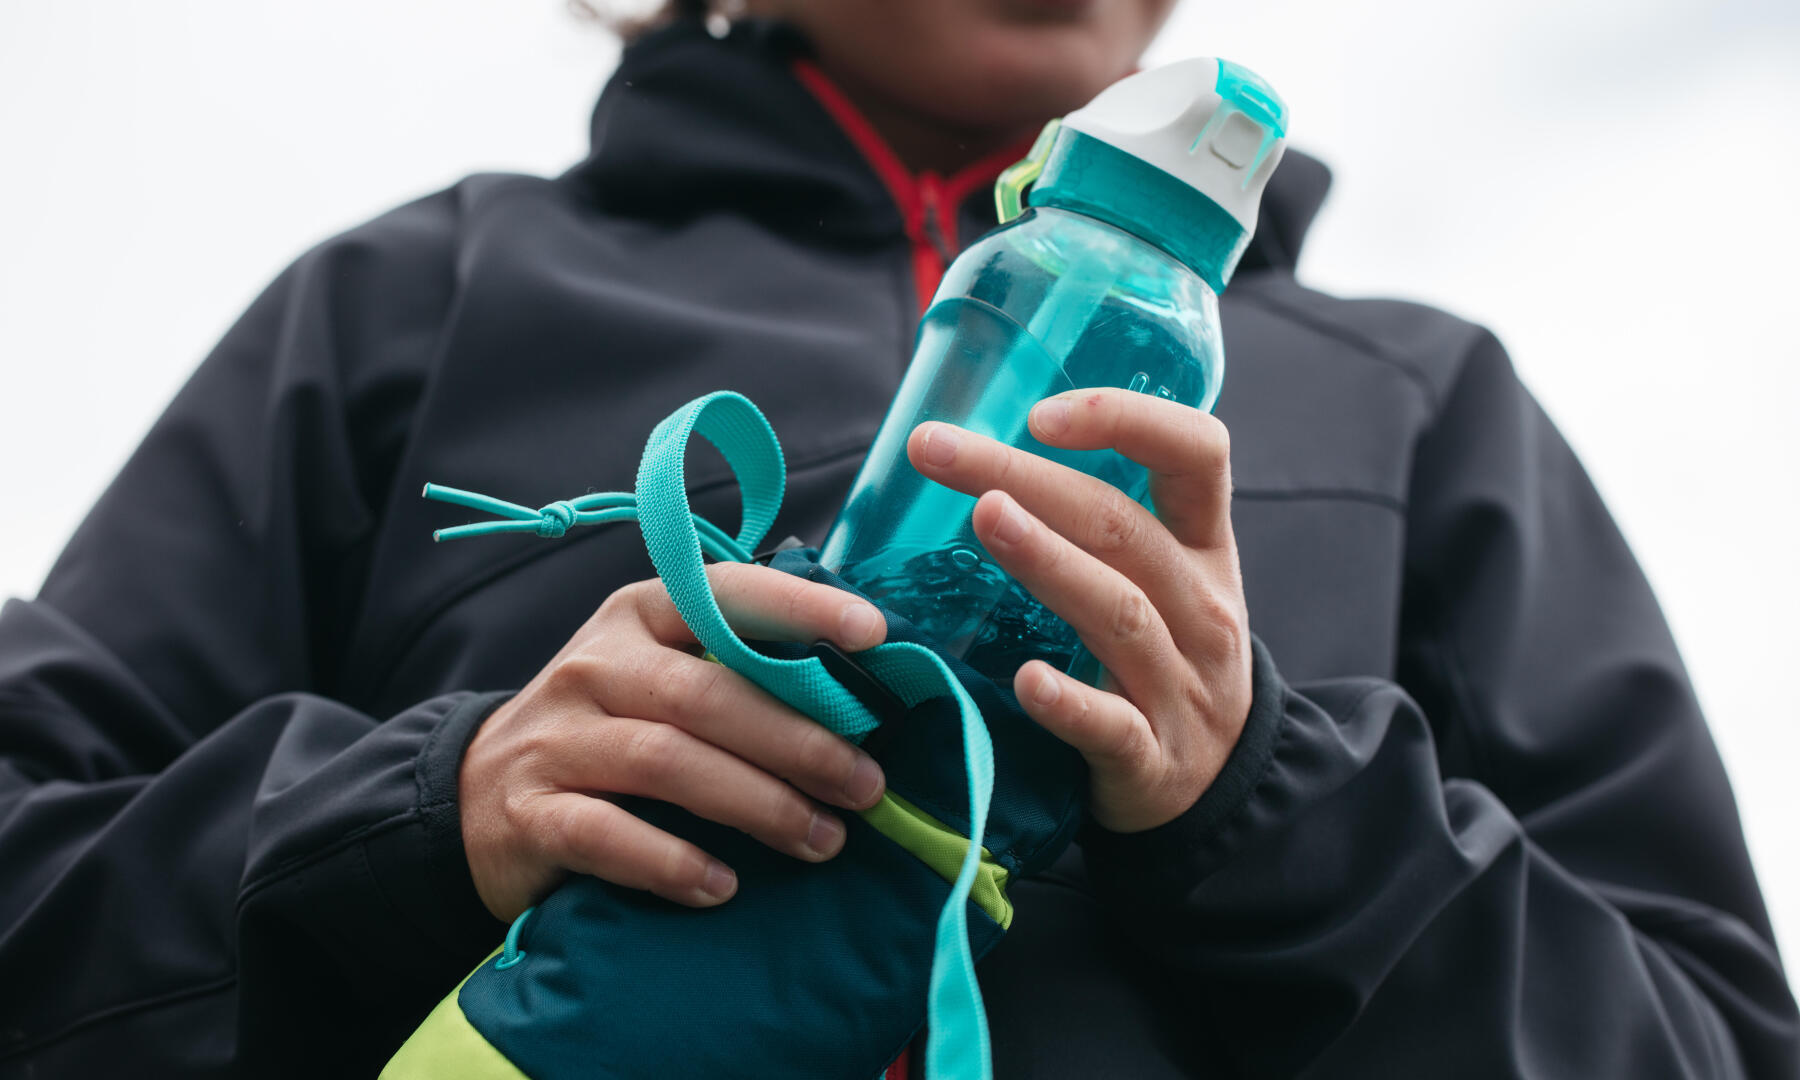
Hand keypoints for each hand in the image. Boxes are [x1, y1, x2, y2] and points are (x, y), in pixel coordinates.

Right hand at [459, 564, 888, 919]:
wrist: (479, 794)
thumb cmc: (608, 728)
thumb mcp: (660, 675)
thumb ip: (739, 669)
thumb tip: (863, 684)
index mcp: (640, 616)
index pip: (724, 596)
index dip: (800, 609)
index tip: (874, 632)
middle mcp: (595, 665)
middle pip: (706, 695)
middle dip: (798, 741)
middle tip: (867, 785)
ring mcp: (556, 738)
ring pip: (666, 762)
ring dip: (757, 804)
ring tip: (823, 839)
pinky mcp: (530, 813)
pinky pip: (606, 835)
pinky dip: (671, 864)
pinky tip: (724, 886)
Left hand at [906, 388, 1252, 833]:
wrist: (1219, 785)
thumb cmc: (1163, 658)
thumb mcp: (1160, 580)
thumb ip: (1098, 525)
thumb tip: (975, 461)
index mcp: (1203, 547)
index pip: (1196, 453)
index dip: (1126, 419)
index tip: (1039, 413)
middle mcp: (1203, 606)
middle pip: (1120, 526)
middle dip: (1026, 478)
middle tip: (938, 450)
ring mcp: (1182, 685)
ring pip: (1119, 612)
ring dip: (1048, 561)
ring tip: (985, 518)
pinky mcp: (1152, 759)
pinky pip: (1112, 725)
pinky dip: (1068, 703)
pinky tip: (1025, 681)